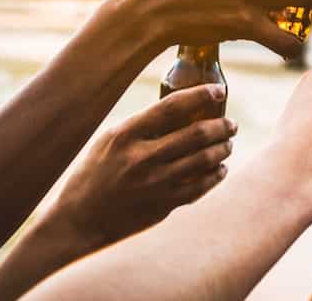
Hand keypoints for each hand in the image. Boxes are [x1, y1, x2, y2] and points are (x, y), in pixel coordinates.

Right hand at [46, 85, 235, 251]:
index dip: (201, 95)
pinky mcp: (163, 206)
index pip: (172, 106)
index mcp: (126, 134)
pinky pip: (200, 187)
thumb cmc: (94, 174)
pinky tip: (219, 169)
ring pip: (204, 160)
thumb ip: (142, 126)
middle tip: (231, 124)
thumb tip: (181, 108)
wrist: (80, 220)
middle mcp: (142, 157)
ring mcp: (154, 183)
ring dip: (223, 149)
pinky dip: (216, 175)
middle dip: (222, 126)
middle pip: (197, 134)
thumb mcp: (110, 141)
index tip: (220, 91)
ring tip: (227, 144)